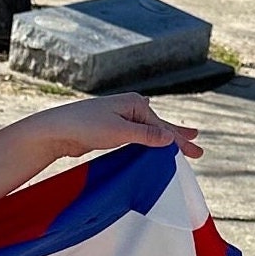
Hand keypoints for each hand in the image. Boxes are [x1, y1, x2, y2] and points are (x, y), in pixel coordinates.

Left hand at [46, 92, 202, 159]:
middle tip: (198, 147)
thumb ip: (145, 136)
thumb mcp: (119, 132)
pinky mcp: (110, 130)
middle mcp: (128, 107)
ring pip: (148, 132)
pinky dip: (148, 142)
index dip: (179, 140)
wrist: (56, 130)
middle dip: (178, 137)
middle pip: (158, 126)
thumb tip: (169, 139)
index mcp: (134, 103)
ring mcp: (119, 118)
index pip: (162, 126)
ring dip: (164, 139)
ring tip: (184, 142)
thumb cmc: (86, 126)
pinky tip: (155, 137)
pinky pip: (136, 137)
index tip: (195, 152)